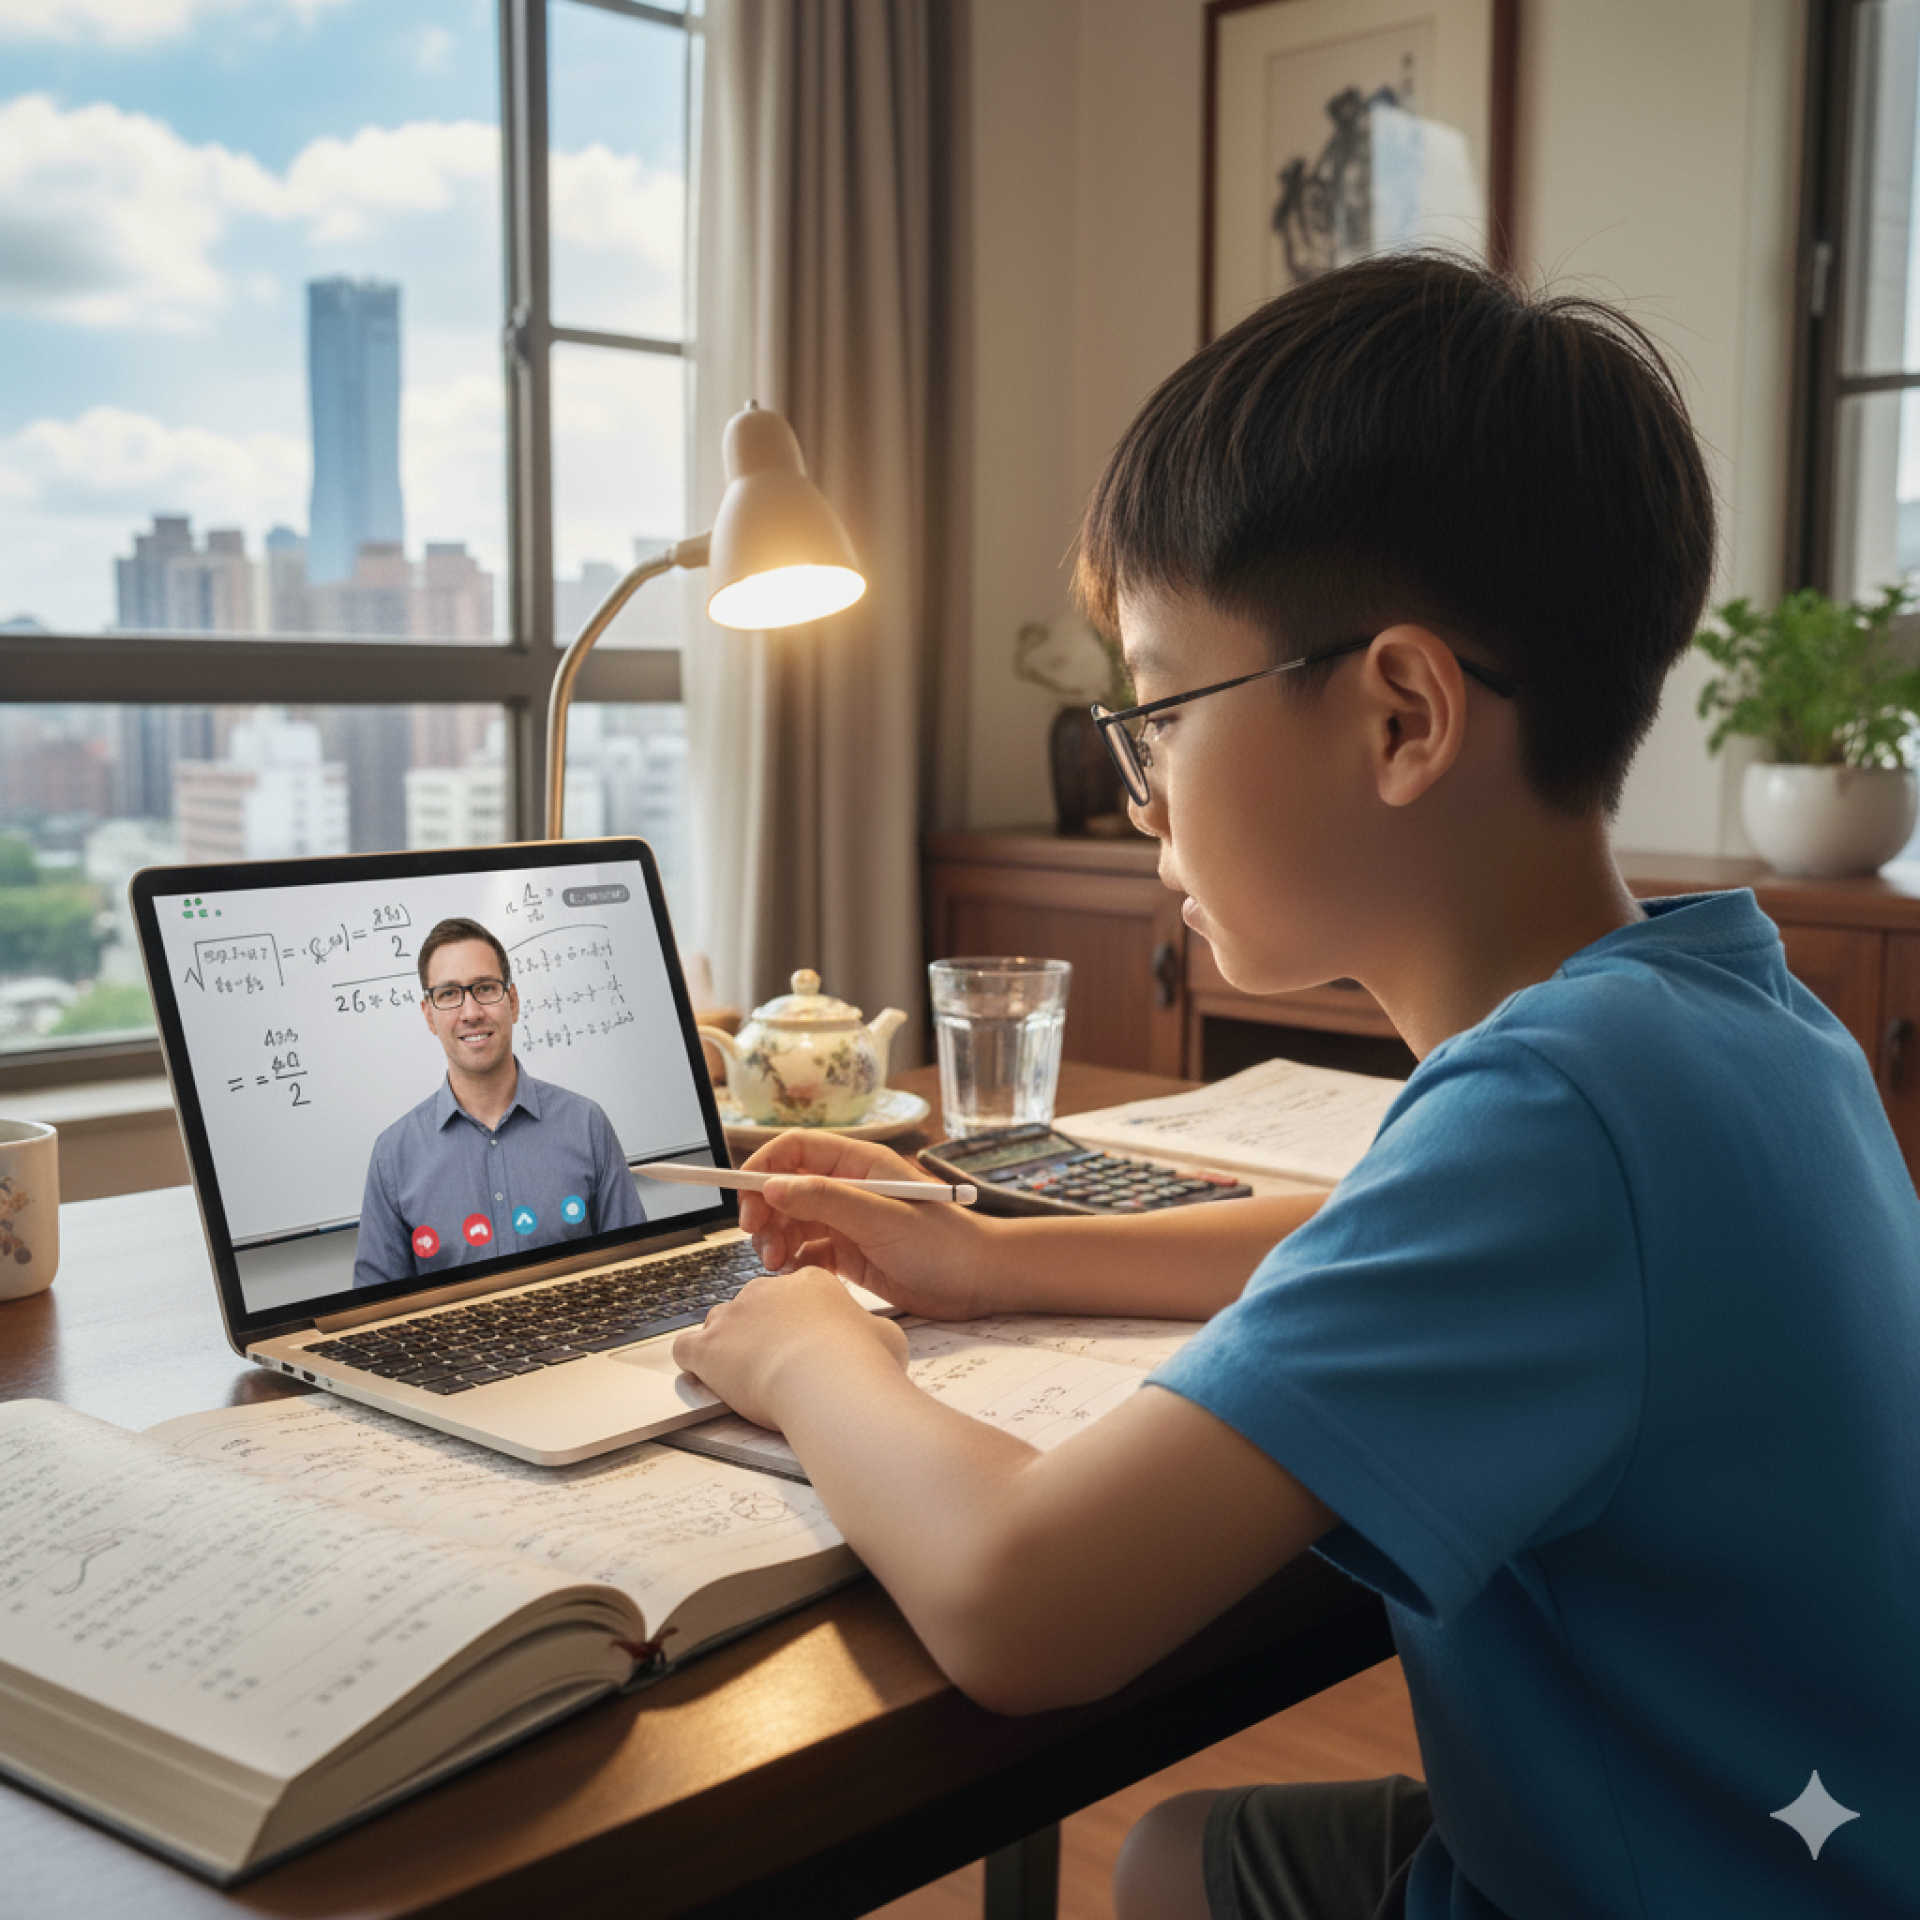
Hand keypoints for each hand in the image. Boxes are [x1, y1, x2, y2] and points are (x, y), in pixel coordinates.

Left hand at [672, 1266, 909, 1429]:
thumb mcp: (886, 1336)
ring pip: (720, 1323)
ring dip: (730, 1345)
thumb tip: (875, 1338)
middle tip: (782, 1364)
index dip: (801, 1319)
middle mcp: (767, 1289)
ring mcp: (734, 1316)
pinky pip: (687, 1347)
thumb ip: (872, 1330)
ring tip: (748, 1374)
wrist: (829, 1384)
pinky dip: (694, 1363)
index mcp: (810, 1281)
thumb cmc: (863, 1362)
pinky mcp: (709, 1347)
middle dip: (764, 1332)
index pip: (796, 1292)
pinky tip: (707, 1377)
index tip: (808, 1341)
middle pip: (756, 1305)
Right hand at [735, 1130, 999, 1318]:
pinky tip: (798, 1275)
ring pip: (793, 1223)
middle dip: (765, 1211)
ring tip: (778, 1264)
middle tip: (758, 1239)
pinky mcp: (852, 1255)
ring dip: (776, 1240)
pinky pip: (808, 1252)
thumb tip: (773, 1185)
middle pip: (786, 1189)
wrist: (981, 1283)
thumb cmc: (945, 1243)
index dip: (764, 1167)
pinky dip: (795, 1263)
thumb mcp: (882, 1218)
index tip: (745, 1197)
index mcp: (860, 1164)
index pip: (796, 1150)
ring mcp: (849, 1222)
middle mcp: (851, 1189)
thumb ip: (827, 1200)